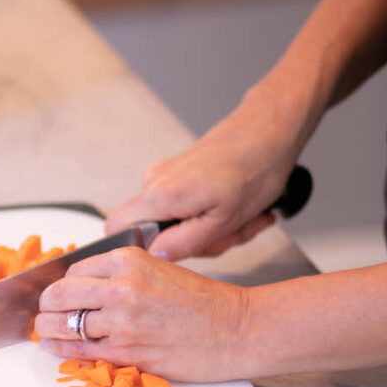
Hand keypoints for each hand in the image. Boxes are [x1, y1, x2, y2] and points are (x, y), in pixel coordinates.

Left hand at [34, 247, 250, 381]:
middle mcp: (120, 287)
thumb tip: (84, 285)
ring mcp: (122, 321)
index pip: (72, 272)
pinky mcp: (127, 352)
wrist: (237, 328)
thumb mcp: (157, 269)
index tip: (61, 296)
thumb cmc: (202, 301)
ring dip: (49, 330)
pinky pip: (79, 351)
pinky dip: (61, 350)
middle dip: (47, 306)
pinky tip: (55, 347)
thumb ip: (121, 274)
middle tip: (46, 314)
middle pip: (58, 296)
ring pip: (63, 324)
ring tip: (47, 332)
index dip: (63, 286)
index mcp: (127, 260)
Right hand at [105, 85, 303, 260]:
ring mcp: (164, 177)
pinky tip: (234, 208)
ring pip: (175, 223)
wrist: (269, 130)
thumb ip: (184, 243)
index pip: (116, 231)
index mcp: (159, 195)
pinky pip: (184, 208)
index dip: (143, 249)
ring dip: (210, 230)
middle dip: (195, 242)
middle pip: (153, 233)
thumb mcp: (224, 220)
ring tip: (239, 218)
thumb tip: (155, 255)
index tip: (180, 250)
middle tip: (228, 234)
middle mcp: (153, 182)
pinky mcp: (176, 174)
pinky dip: (211, 215)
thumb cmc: (256, 167)